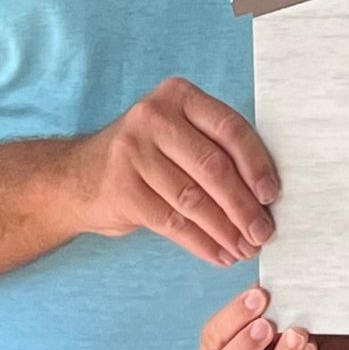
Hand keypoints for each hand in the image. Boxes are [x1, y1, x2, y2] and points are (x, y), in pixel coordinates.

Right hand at [65, 77, 279, 267]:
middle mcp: (154, 117)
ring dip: (226, 231)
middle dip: (244, 206)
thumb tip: (265, 192)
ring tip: (245, 249)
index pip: (230, 129)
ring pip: (194, 199)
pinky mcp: (122, 188)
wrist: (76, 177)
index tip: (272, 195)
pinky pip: (173, 222)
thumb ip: (214, 146)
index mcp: (179, 95)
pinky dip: (201, 242)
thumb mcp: (177, 132)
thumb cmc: (146, 155)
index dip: (256, 164)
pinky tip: (219, 254)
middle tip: (263, 233)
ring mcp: (133, 152)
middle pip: (213, 167)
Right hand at [200, 287, 348, 349]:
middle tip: (266, 325)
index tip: (258, 295)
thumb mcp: (276, 307)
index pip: (213, 338)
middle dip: (243, 348)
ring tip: (298, 333)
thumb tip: (271, 280)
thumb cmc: (290, 320)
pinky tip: (311, 349)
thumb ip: (266, 300)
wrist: (329, 341)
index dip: (232, 317)